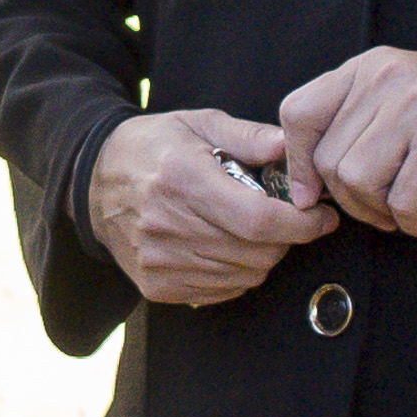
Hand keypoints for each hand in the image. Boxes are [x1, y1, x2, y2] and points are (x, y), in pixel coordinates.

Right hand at [87, 109, 336, 306]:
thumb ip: (249, 136)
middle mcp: (168, 225)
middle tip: (284, 219)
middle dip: (286, 239)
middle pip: (257, 253)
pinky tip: (227, 248)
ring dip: (263, 256)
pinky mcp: (157, 285)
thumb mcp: (198, 124)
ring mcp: (160, 261)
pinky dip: (238, 274)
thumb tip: (294, 148)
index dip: (302, 224)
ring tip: (250, 230)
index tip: (322, 217)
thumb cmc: (153, 147)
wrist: (94, 182)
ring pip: (245, 275)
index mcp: (182, 179)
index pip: (259, 219)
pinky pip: (222, 291)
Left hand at [277, 50, 416, 237]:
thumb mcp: (404, 95)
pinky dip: (410, 221)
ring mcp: (416, 107)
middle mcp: (387, 78)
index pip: (297, 111)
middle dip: (347, 200)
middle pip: (327, 158)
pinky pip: (401, 199)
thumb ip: (356, 121)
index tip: (312, 191)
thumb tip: (304, 178)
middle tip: (377, 210)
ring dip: (376, 212)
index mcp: (369, 66)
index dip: (295, 161)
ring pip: (357, 179)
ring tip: (401, 214)